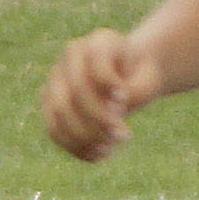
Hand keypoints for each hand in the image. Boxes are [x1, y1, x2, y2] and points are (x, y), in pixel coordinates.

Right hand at [43, 26, 157, 161]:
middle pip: (75, 92)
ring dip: (85, 137)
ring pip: (59, 114)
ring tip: (110, 150)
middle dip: (98, 119)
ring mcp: (55, 81)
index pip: (95, 63)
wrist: (126, 77)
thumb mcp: (149, 80)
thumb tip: (112, 110)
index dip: (108, 84)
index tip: (125, 101)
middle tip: (124, 136)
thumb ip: (137, 91)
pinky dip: (75, 147)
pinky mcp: (49, 105)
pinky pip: (54, 130)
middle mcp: (70, 59)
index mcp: (98, 43)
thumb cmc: (138, 77)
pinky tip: (98, 156)